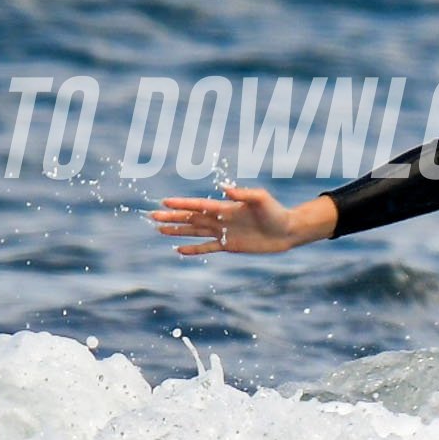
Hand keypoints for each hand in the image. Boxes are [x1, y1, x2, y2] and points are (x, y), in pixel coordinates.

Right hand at [152, 184, 334, 256]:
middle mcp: (221, 219)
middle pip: (190, 218)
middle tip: (151, 216)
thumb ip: (243, 194)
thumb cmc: (276, 212)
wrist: (287, 230)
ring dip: (177, 230)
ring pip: (194, 231)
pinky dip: (193, 249)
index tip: (164, 202)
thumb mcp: (261, 199)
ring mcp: (223, 232)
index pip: (198, 205)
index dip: (181, 203)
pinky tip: (178, 249)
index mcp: (225, 207)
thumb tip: (225, 189)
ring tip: (158, 230)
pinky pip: (207, 248)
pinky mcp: (229, 246)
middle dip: (171, 217)